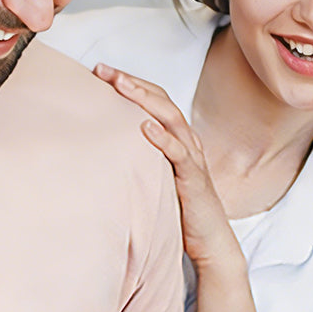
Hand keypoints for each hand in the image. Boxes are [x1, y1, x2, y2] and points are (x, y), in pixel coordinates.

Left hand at [94, 64, 237, 270]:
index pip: (155, 101)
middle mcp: (187, 143)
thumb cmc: (184, 211)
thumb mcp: (158, 178)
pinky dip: (163, 139)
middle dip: (132, 82)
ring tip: (122, 86)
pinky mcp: (194, 180)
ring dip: (145, 100)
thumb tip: (107, 150)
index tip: (101, 73)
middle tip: (104, 70)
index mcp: (179, 139)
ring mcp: (192, 159)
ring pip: (171, 119)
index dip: (131, 83)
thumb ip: (142, 160)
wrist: (211, 240)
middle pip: (161, 101)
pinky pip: (180, 154)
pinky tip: (146, 127)